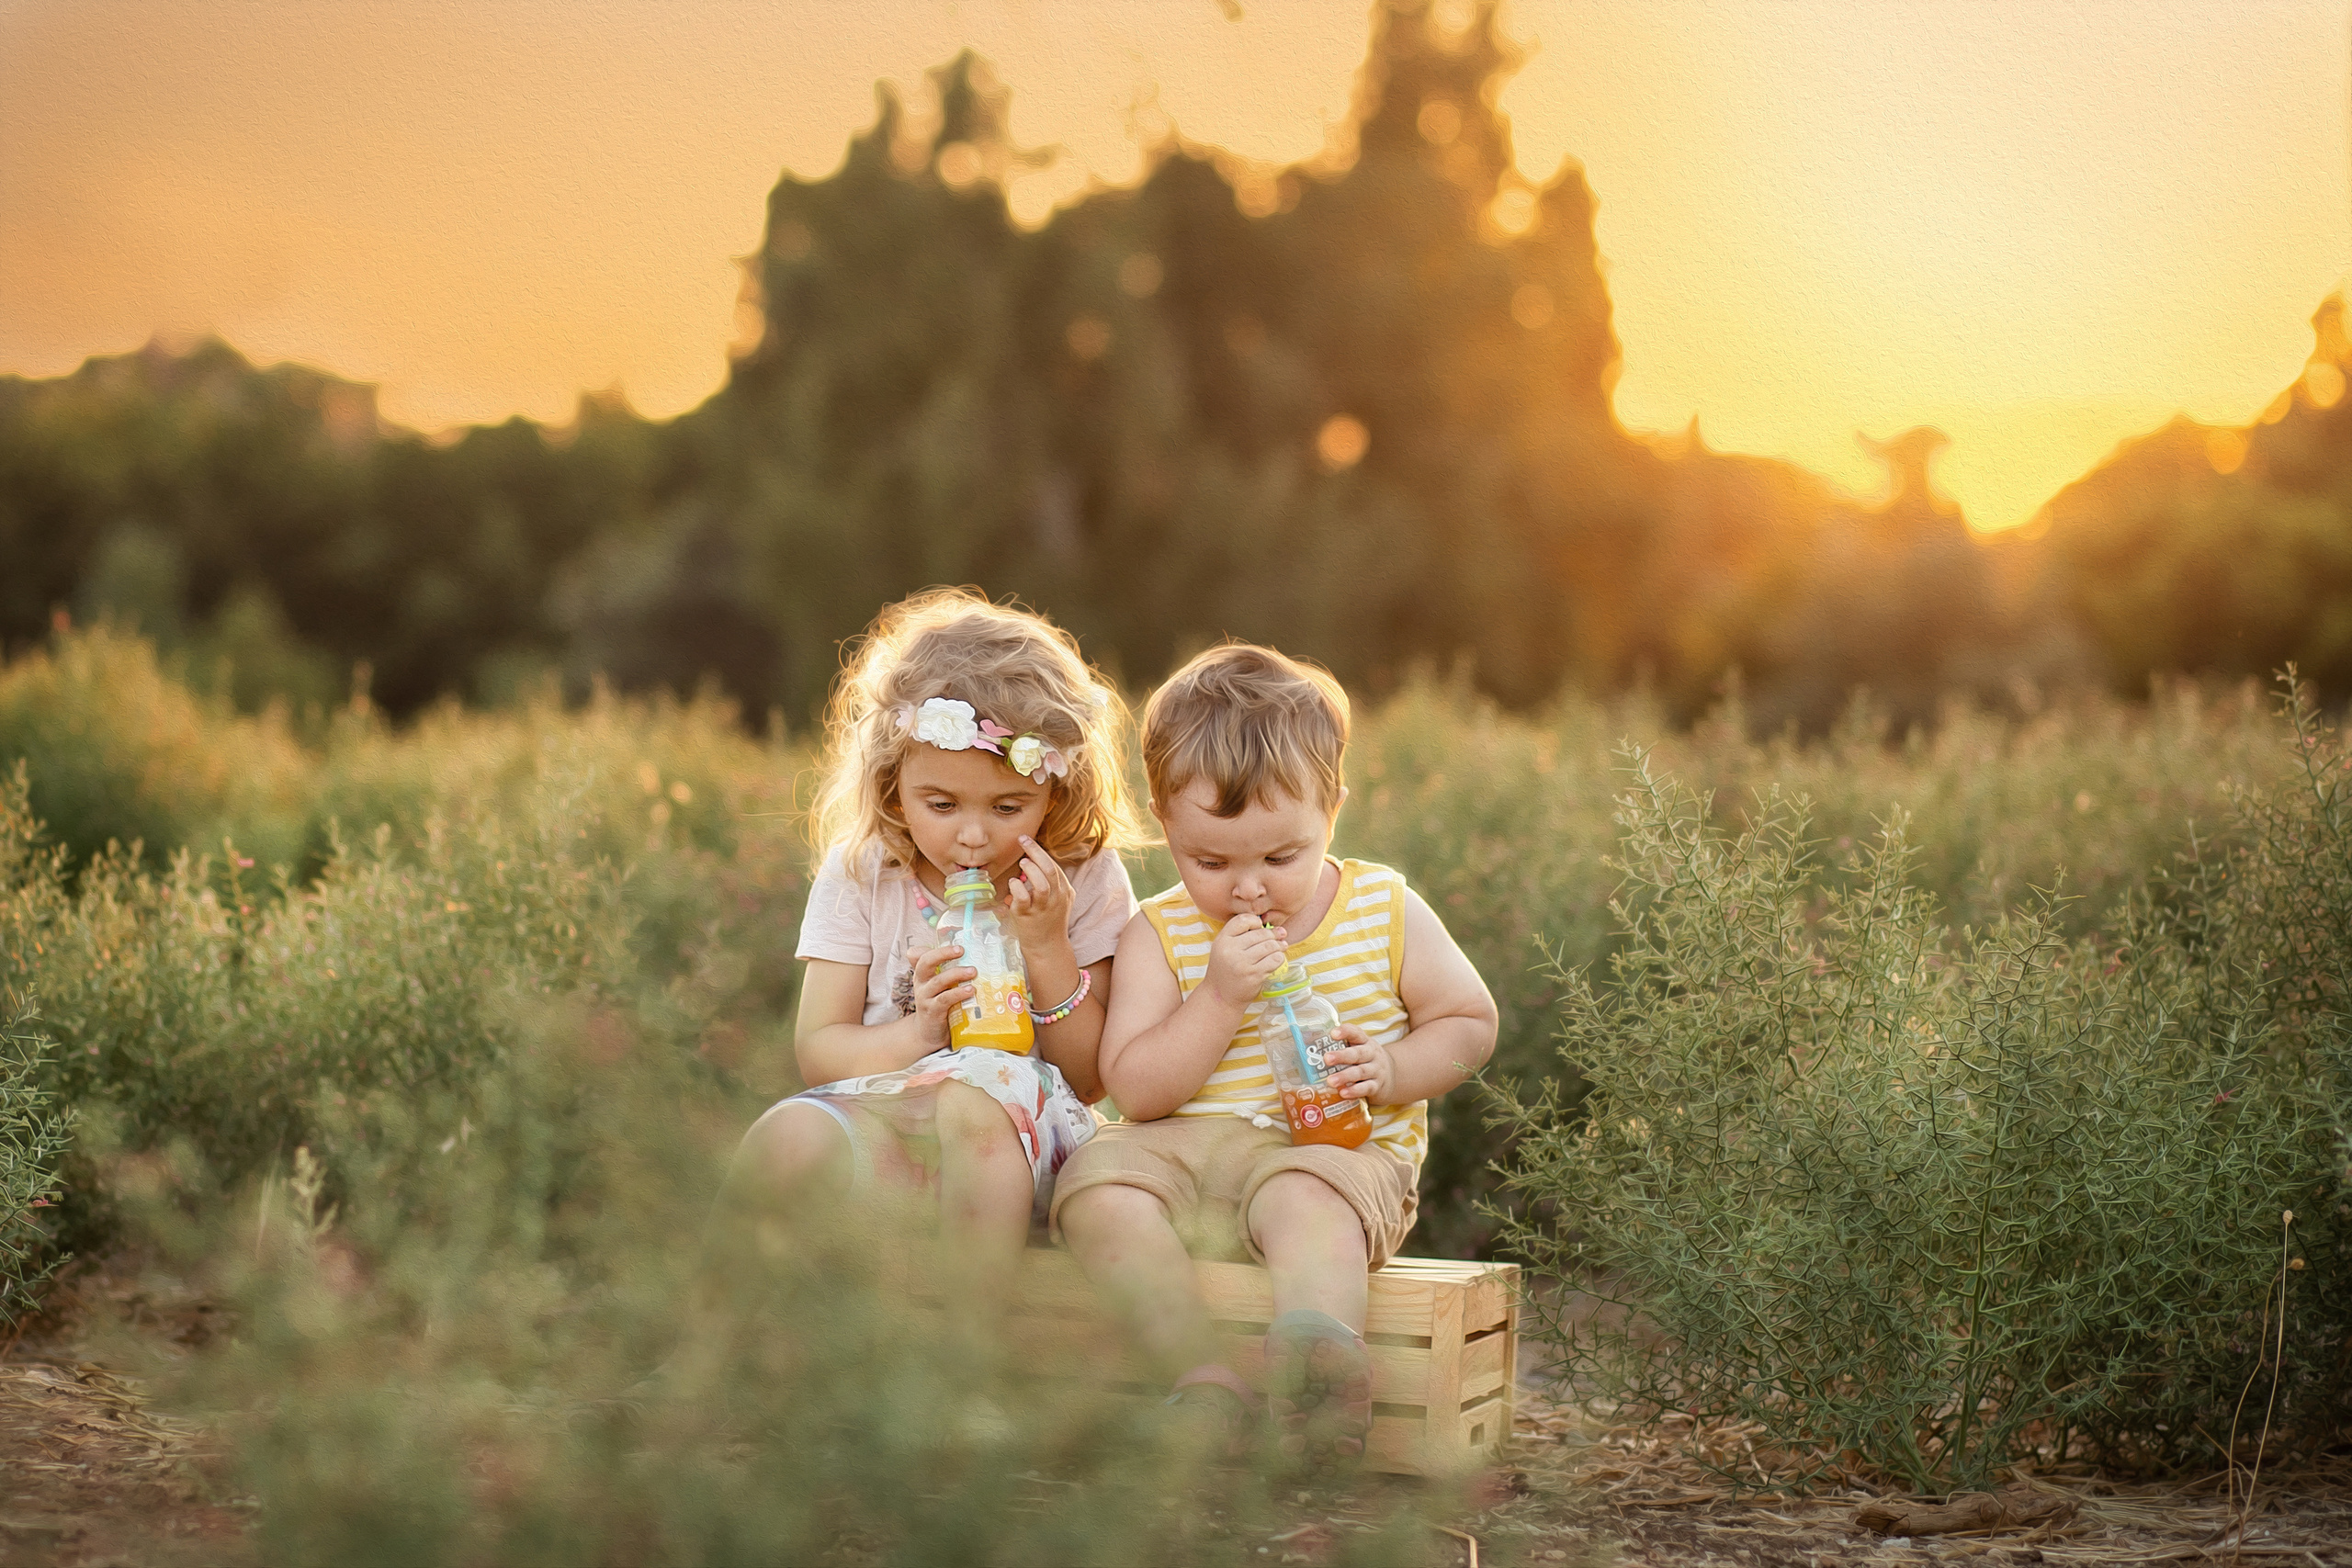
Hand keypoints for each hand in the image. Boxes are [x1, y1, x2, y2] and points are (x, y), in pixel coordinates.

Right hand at [910, 939, 974, 1050]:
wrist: (929, 1034)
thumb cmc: (940, 1005)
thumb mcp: (942, 987)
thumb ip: (951, 971)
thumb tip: (973, 956)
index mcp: (923, 974)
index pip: (924, 955)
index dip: (936, 948)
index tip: (957, 944)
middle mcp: (921, 983)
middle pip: (926, 963)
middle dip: (943, 954)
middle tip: (961, 950)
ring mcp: (925, 998)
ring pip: (938, 981)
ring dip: (956, 974)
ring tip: (973, 971)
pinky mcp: (933, 1012)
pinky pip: (944, 1000)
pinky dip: (958, 993)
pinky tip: (970, 990)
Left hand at [1006, 836, 1075, 952]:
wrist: (1048, 948)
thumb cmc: (1049, 921)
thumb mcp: (1057, 901)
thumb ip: (1049, 883)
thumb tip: (1030, 863)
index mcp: (1065, 891)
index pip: (1053, 866)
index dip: (1039, 851)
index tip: (1027, 839)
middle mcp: (1057, 898)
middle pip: (1049, 869)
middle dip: (1035, 851)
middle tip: (1023, 841)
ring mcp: (1043, 908)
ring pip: (1042, 883)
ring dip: (1030, 870)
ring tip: (1022, 864)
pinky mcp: (1028, 917)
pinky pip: (1024, 899)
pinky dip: (1017, 888)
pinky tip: (1013, 884)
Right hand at [1204, 911, 1287, 1009]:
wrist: (1220, 997)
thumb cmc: (1226, 971)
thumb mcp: (1224, 949)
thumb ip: (1241, 936)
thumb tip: (1275, 928)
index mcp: (1222, 940)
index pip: (1243, 920)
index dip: (1255, 921)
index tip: (1261, 927)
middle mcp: (1230, 950)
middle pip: (1260, 933)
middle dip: (1273, 934)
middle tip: (1280, 936)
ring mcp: (1242, 963)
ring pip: (1270, 946)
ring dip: (1279, 946)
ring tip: (1281, 946)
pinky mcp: (1254, 975)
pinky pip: (1275, 960)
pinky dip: (1279, 958)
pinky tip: (1276, 959)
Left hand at [1320, 1024, 1393, 1103]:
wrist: (1392, 1076)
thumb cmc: (1365, 1060)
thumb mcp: (1359, 1049)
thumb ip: (1340, 1047)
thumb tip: (1307, 1047)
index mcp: (1365, 1042)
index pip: (1356, 1033)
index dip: (1345, 1032)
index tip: (1333, 1033)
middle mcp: (1372, 1054)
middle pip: (1357, 1054)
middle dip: (1341, 1056)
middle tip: (1326, 1059)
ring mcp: (1376, 1070)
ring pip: (1360, 1072)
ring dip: (1345, 1076)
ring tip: (1330, 1081)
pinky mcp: (1377, 1086)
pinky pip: (1366, 1088)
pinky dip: (1355, 1091)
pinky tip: (1343, 1093)